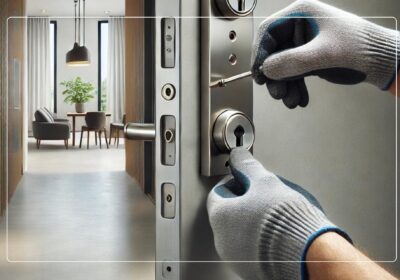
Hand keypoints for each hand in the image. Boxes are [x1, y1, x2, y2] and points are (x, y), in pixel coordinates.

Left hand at [207, 148, 350, 279]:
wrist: (308, 254)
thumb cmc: (285, 220)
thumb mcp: (265, 182)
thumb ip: (248, 167)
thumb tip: (238, 156)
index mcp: (220, 217)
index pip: (218, 192)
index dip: (235, 180)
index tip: (248, 178)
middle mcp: (222, 240)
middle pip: (228, 212)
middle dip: (245, 201)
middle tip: (264, 195)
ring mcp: (236, 258)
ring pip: (239, 231)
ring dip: (252, 220)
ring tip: (274, 215)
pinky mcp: (251, 269)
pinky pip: (251, 248)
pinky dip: (260, 239)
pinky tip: (278, 233)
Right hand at [251, 0, 398, 108]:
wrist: (382, 60)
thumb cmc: (359, 47)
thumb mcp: (324, 53)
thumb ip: (293, 61)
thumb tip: (266, 69)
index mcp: (301, 14)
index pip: (269, 31)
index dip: (260, 53)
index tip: (260, 74)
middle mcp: (299, 28)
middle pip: (274, 52)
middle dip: (275, 76)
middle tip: (277, 93)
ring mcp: (304, 44)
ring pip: (283, 66)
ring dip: (285, 86)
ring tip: (290, 101)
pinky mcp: (310, 58)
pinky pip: (295, 73)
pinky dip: (295, 87)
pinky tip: (299, 99)